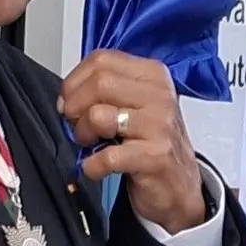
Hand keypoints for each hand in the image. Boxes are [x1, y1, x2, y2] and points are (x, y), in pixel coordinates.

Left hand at [58, 50, 205, 233]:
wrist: (179, 186)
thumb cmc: (152, 143)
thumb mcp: (135, 105)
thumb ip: (106, 91)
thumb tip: (67, 96)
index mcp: (153, 76)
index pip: (102, 60)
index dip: (74, 81)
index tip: (69, 101)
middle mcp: (159, 96)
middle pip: (98, 83)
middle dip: (75, 107)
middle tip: (77, 126)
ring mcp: (159, 125)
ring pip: (98, 115)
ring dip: (83, 135)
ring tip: (92, 146)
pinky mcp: (155, 156)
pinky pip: (106, 156)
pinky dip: (92, 166)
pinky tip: (99, 168)